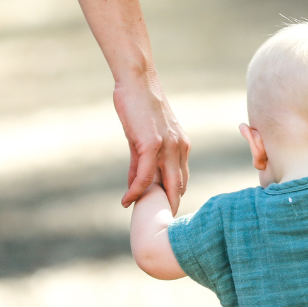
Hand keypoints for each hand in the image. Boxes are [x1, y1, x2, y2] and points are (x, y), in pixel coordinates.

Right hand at [114, 71, 189, 212]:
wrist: (137, 79)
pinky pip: (145, 176)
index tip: (164, 212)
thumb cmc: (138, 104)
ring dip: (152, 204)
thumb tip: (135, 184)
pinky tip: (126, 200)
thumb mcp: (142, 136)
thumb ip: (140, 162)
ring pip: (164, 184)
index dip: (173, 197)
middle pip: (178, 186)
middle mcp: (179, 147)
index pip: (180, 178)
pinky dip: (135, 191)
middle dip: (170, 207)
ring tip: (141, 218)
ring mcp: (168, 145)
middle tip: (159, 226)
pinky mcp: (152, 144)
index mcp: (181, 145)